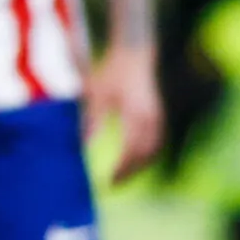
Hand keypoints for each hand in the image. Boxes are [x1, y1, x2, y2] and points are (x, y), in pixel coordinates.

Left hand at [85, 46, 164, 182]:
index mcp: (136, 112)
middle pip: (145, 154)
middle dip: (130, 172)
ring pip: (153, 150)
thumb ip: (90, 118)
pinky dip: (146, 156)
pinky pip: (156, 142)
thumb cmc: (111, 72)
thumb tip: (81, 146)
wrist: (134, 53)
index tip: (109, 180)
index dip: (122, 168)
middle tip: (113, 185)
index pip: (132, 149)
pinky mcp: (158, 116)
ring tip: (121, 178)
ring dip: (139, 166)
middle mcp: (151, 116)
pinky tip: (132, 164)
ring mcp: (157, 116)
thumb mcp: (96, 93)